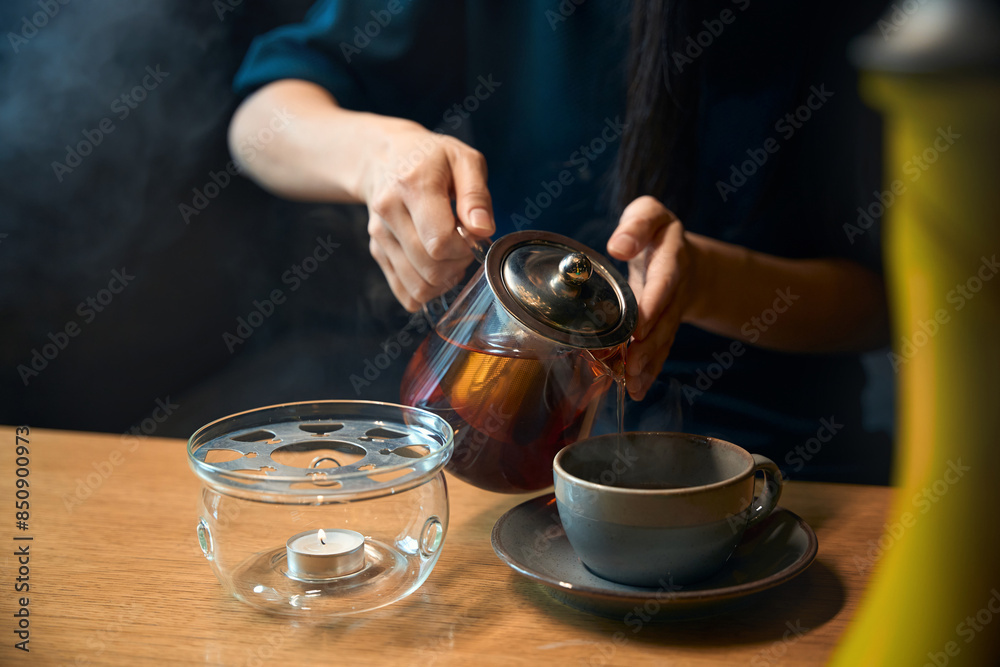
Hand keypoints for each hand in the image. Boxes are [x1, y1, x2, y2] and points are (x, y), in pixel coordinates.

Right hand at [361, 120, 494, 310]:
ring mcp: (379, 235)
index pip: (439, 242)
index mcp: (412, 186)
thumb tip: (482, 229)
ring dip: (443, 281)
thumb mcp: (463, 160)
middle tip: (463, 246)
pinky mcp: (377, 251)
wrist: (384, 158)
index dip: (464, 248)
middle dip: (456, 265)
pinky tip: (435, 269)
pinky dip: (426, 291)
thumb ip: (476, 194)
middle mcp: (388, 212)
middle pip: (429, 268)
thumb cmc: (430, 158)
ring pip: (418, 287)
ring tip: (450, 257)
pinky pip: (405, 293)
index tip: (471, 235)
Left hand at [606, 196, 694, 400]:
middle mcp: (675, 289)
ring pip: (662, 340)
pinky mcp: (663, 328)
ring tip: (631, 384)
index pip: (663, 282)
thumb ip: (636, 225)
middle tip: (631, 365)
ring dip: (648, 364)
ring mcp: (671, 311)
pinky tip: (636, 390)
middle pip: (665, 319)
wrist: (681, 254)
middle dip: (648, 345)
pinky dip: (649, 371)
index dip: (653, 305)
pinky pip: (659, 351)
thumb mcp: (649, 214)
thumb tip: (618, 246)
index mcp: (670, 258)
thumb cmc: (655, 232)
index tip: (638, 326)